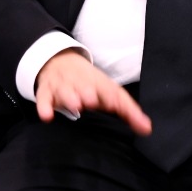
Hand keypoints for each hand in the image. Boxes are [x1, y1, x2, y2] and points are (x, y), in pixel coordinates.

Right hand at [33, 49, 151, 134]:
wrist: (59, 61)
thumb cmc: (90, 84)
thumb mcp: (109, 93)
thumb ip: (128, 112)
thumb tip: (147, 129)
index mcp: (99, 83)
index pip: (109, 90)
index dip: (112, 97)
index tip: (116, 105)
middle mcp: (81, 82)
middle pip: (85, 86)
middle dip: (88, 92)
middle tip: (92, 100)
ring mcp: (63, 86)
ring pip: (65, 90)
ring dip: (69, 96)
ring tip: (75, 105)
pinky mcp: (46, 91)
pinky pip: (44, 98)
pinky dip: (44, 106)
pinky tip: (47, 116)